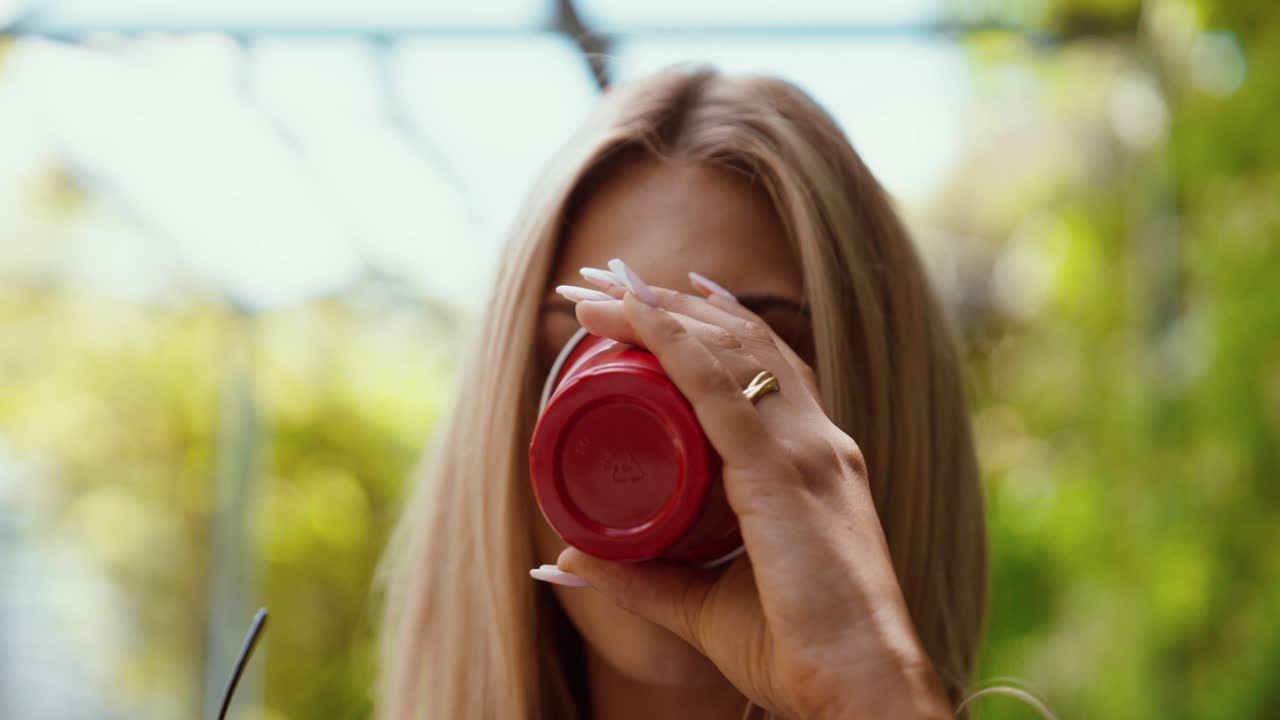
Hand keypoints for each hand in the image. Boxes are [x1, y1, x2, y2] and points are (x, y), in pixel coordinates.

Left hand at [548, 263, 951, 719]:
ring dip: (657, 311)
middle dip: (669, 304)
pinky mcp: (785, 473)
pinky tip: (634, 313)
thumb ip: (639, 577)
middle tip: (602, 284)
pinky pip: (718, 388)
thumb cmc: (798, 652)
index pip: (761, 366)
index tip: (647, 297)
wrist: (860, 689)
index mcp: (814, 462)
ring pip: (727, 351)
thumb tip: (570, 553)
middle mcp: (818, 442)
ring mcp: (808, 451)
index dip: (705, 323)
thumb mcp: (700, 604)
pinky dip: (673, 342)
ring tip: (597, 292)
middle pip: (741, 343)